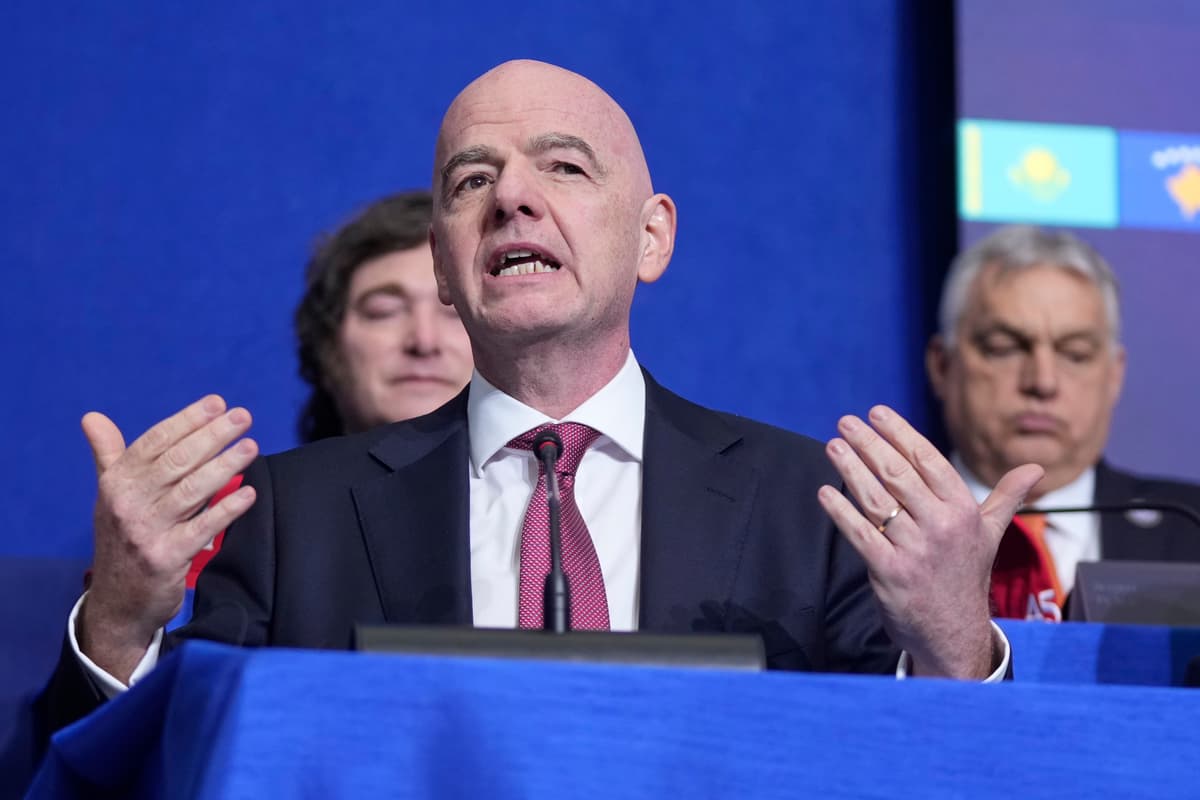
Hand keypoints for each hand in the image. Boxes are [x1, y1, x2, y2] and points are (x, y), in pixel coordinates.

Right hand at [79, 395, 257, 680]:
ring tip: (251, 447)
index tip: (218, 403)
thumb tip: (92, 417)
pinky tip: (249, 493)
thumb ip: (109, 455)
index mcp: (116, 482)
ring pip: (192, 490)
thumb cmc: (122, 538)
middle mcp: (128, 502)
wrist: (117, 602)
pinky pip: (202, 527)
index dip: (187, 420)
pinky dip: (227, 509)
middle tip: (243, 417)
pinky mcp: (166, 557)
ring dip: (225, 465)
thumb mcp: (110, 495)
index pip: (155, 442)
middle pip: (177, 461)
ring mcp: (147, 531)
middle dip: (213, 435)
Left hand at [817, 405, 1042, 678]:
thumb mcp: (991, 536)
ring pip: (876, 499)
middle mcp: (942, 527)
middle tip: (846, 422)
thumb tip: (1036, 470)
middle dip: (869, 444)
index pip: (928, 461)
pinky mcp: (890, 572)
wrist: (954, 635)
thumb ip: (1007, 499)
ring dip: (851, 468)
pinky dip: (840, 510)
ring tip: (833, 446)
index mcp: (964, 512)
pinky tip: (825, 491)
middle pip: (898, 474)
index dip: (900, 434)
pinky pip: (860, 533)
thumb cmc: (966, 577)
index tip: (877, 413)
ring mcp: (915, 550)